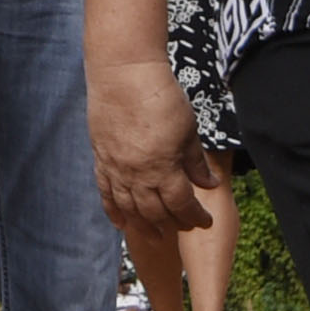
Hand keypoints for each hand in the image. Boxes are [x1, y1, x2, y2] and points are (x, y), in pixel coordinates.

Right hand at [87, 55, 224, 243]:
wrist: (123, 74)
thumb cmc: (160, 97)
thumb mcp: (188, 130)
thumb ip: (195, 162)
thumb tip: (208, 184)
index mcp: (164, 169)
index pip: (181, 204)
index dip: (194, 217)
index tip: (204, 222)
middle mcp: (137, 176)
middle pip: (154, 212)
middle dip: (170, 224)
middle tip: (181, 230)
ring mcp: (116, 169)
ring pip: (129, 208)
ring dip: (143, 225)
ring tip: (154, 236)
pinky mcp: (101, 159)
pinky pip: (106, 193)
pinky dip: (114, 210)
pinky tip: (121, 223)